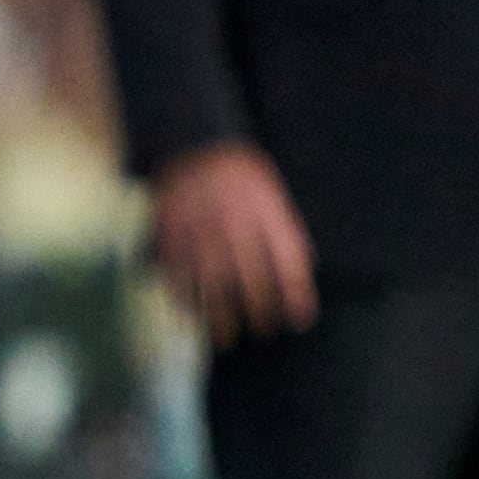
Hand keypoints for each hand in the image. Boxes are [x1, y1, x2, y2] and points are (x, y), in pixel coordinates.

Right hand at [151, 142, 317, 345]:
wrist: (196, 139)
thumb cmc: (242, 173)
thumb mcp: (274, 193)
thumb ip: (287, 229)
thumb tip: (306, 269)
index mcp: (266, 209)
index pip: (287, 259)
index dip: (296, 293)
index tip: (299, 321)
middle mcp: (235, 220)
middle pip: (250, 276)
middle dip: (258, 311)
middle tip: (262, 333)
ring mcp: (201, 226)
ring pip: (211, 280)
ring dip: (219, 314)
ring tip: (226, 339)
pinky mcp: (172, 228)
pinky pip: (177, 269)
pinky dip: (182, 294)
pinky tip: (189, 313)